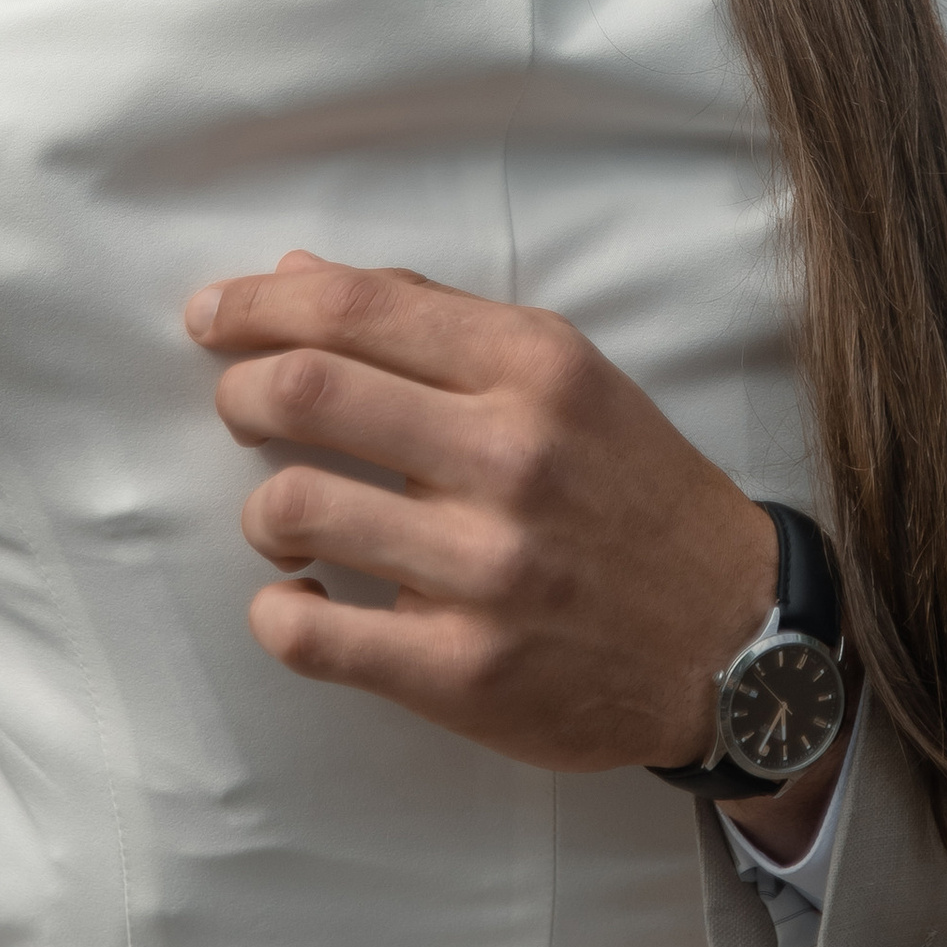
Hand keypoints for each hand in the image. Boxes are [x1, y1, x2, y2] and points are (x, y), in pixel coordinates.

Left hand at [187, 256, 788, 772]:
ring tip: (288, 522)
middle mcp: (513, 458)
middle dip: (241, 393)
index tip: (212, 316)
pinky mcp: (465, 671)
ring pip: (292, 507)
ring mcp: (487, 570)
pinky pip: (310, 636)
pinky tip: (301, 601)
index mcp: (536, 369)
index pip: (357, 306)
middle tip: (242, 411)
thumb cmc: (633, 495)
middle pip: (306, 390)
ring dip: (263, 511)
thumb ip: (434, 323)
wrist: (735, 638)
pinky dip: (277, 614)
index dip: (258, 305)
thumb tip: (298, 275)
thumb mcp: (565, 379)